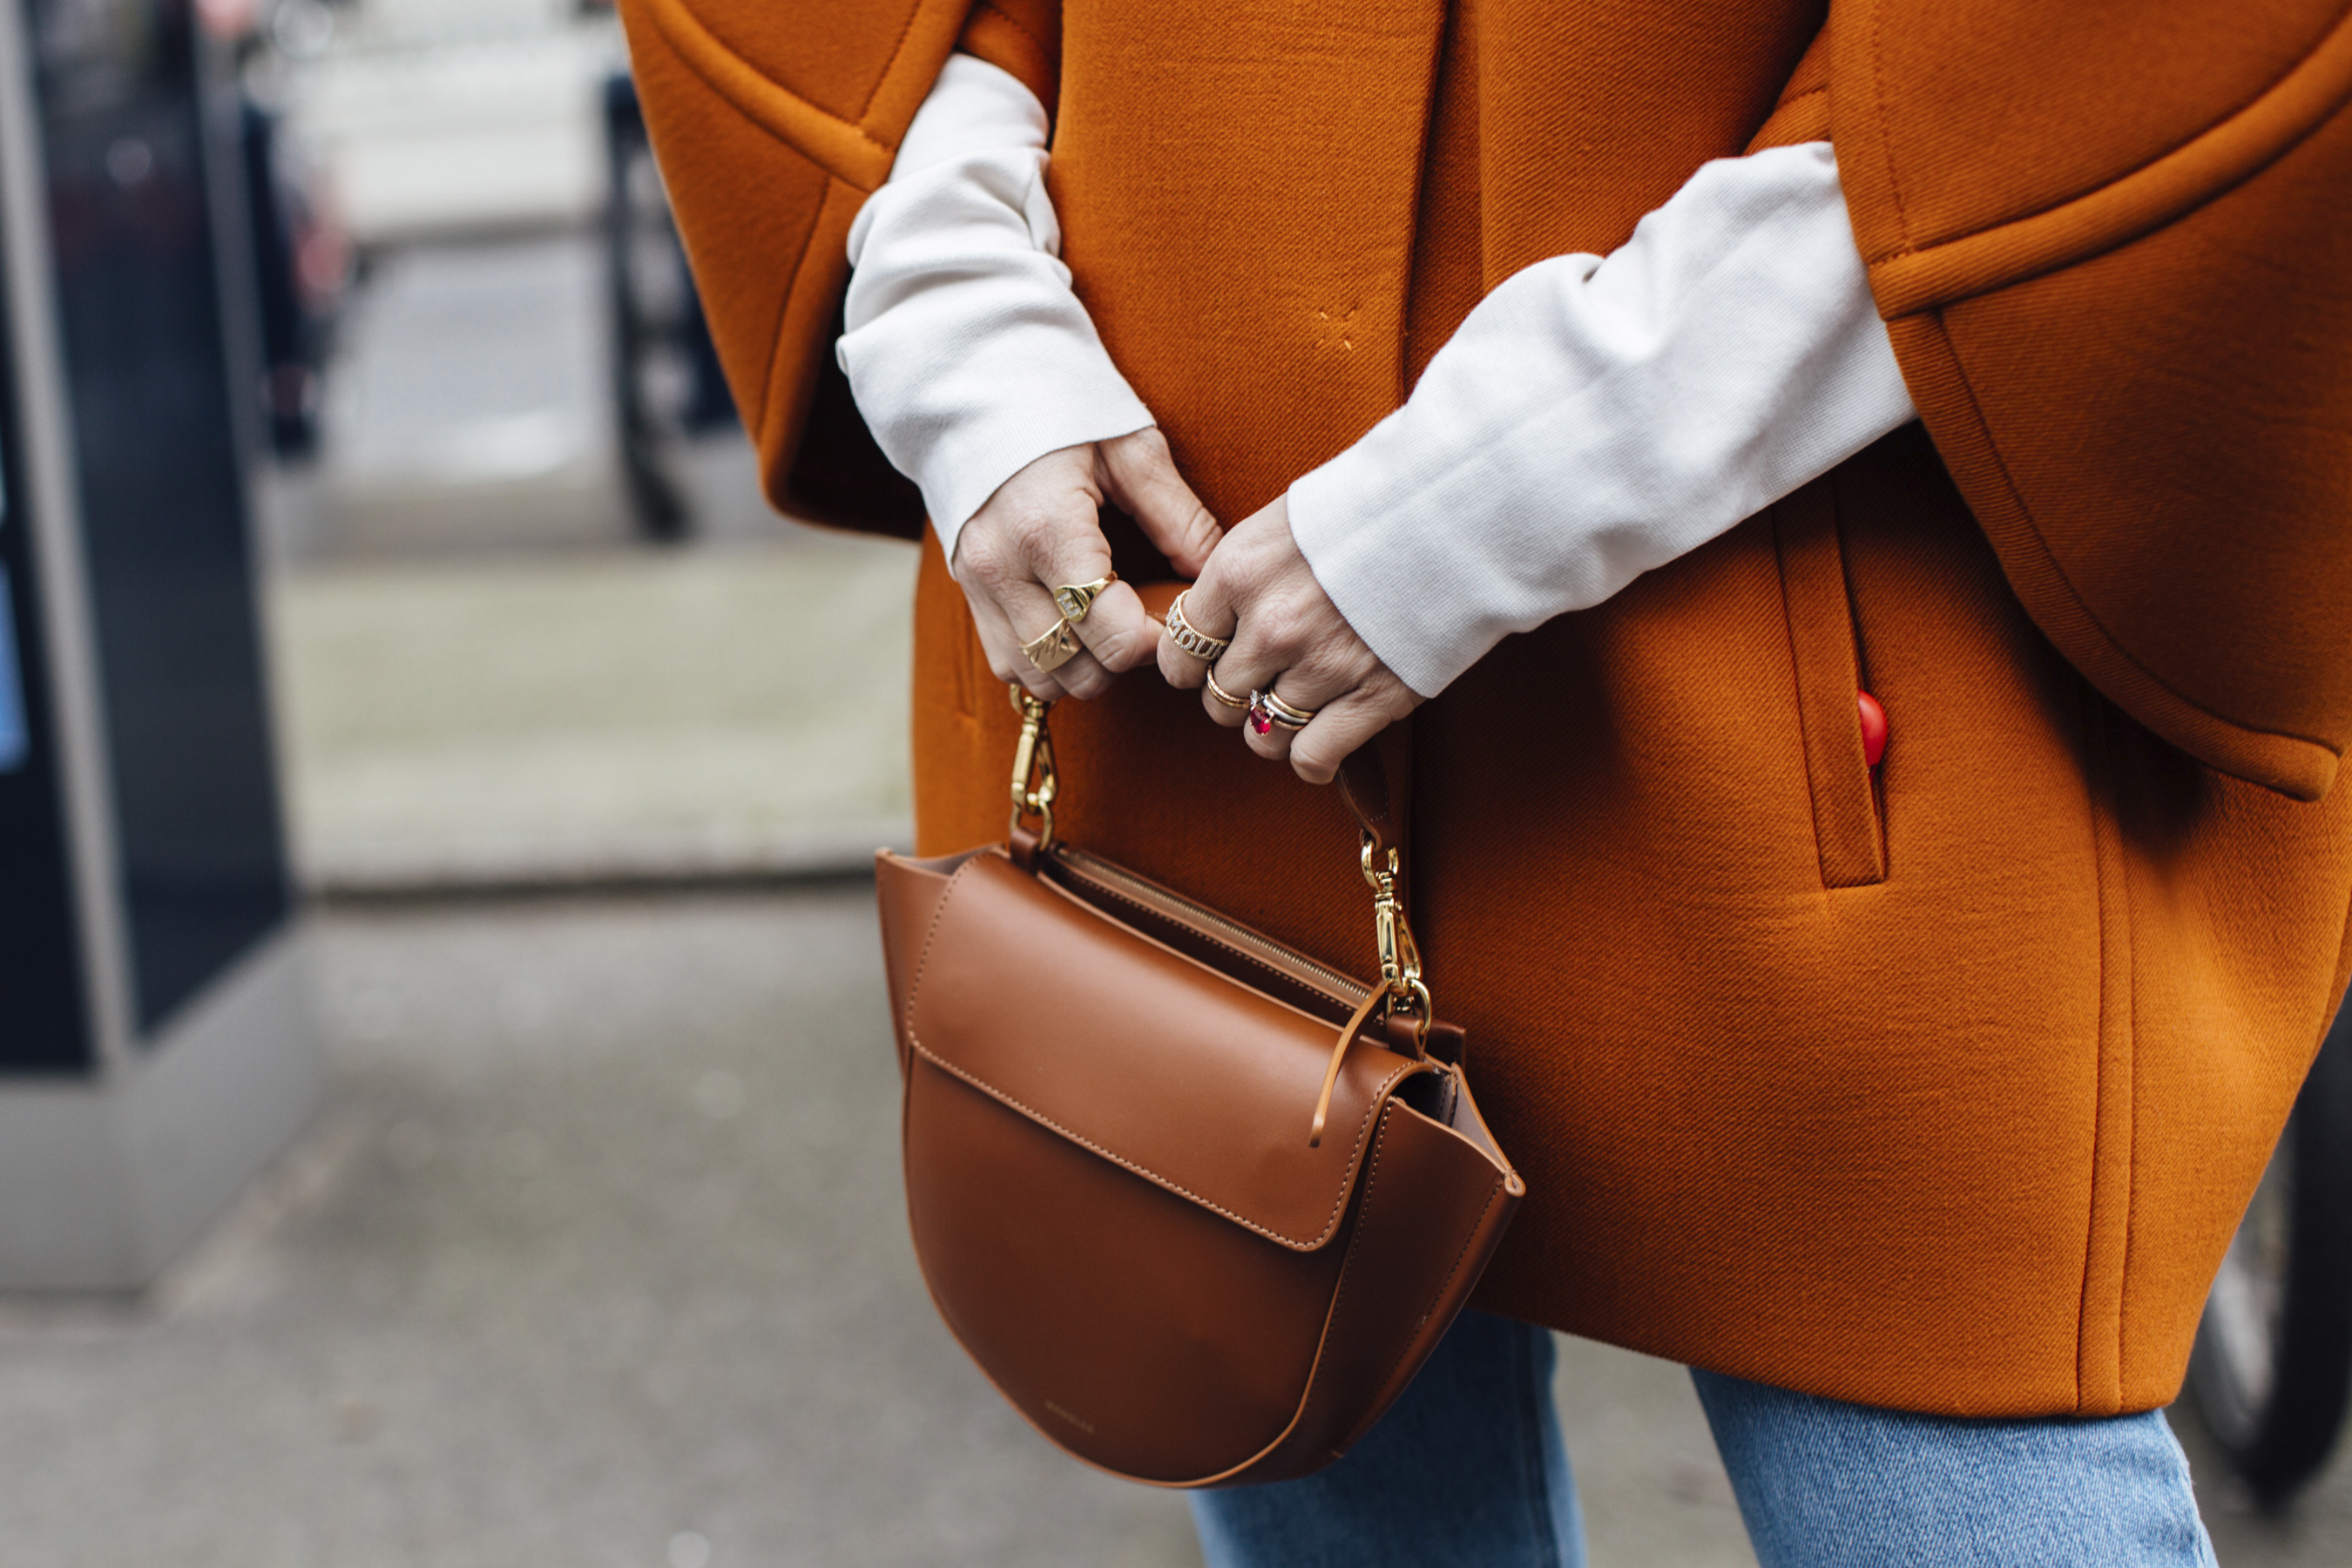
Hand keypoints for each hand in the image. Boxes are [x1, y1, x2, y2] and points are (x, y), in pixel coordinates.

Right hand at [954, 428, 1220, 700]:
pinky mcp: (966, 593)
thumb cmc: (1061, 405)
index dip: (1157, 639)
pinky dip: (1048, 660)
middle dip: (1125, 656)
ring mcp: (976, 585)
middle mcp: (1001, 568)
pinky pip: (1010, 664)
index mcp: (1047, 528)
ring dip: (1086, 666)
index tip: (1175, 612)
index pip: (1112, 633)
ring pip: (1042, 679)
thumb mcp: (1131, 448)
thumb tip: (1214, 577)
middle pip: (1080, 669)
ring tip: (1110, 621)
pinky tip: (1073, 622)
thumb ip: (1179, 517)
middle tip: (1147, 615)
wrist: (975, 387)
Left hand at [1158, 494, 1421, 783]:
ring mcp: (1321, 666)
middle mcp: (1271, 625)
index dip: (1190, 663)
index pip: (1181, 647)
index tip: (1206, 662)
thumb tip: (1219, 619)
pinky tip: (1320, 745)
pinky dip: (1311, 761)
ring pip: (1261, 735)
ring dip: (1272, 728)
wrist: (1459, 511)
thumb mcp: (1288, 520)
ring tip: (1295, 707)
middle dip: (1235, 695)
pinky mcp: (1372, 697)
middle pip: (1219, 698)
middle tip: (1262, 680)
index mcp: (1241, 571)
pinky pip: (1312, 757)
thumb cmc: (1375, 506)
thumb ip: (1247, 575)